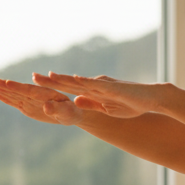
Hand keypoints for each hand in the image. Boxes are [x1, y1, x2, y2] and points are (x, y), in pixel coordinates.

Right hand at [0, 76, 84, 125]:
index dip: (18, 87)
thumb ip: (58, 109)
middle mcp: (35, 95)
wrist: (72, 111)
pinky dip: (6, 97)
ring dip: (1, 89)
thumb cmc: (72, 112)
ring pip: (13, 94)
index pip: (29, 90)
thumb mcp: (68, 112)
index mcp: (45, 94)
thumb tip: (47, 107)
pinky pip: (15, 101)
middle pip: (17, 89)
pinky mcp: (28, 106)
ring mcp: (30, 100)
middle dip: (3, 86)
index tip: (6, 83)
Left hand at [31, 72, 161, 118]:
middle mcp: (96, 85)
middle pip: (70, 82)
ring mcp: (104, 85)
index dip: (53, 86)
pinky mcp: (113, 87)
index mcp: (94, 91)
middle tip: (33, 77)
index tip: (37, 84)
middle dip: (52, 81)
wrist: (152, 98)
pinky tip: (74, 79)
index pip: (70, 88)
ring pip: (80, 81)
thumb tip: (75, 101)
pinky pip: (97, 84)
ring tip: (48, 76)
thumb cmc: (133, 104)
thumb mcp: (108, 108)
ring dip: (64, 79)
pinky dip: (85, 82)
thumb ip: (92, 103)